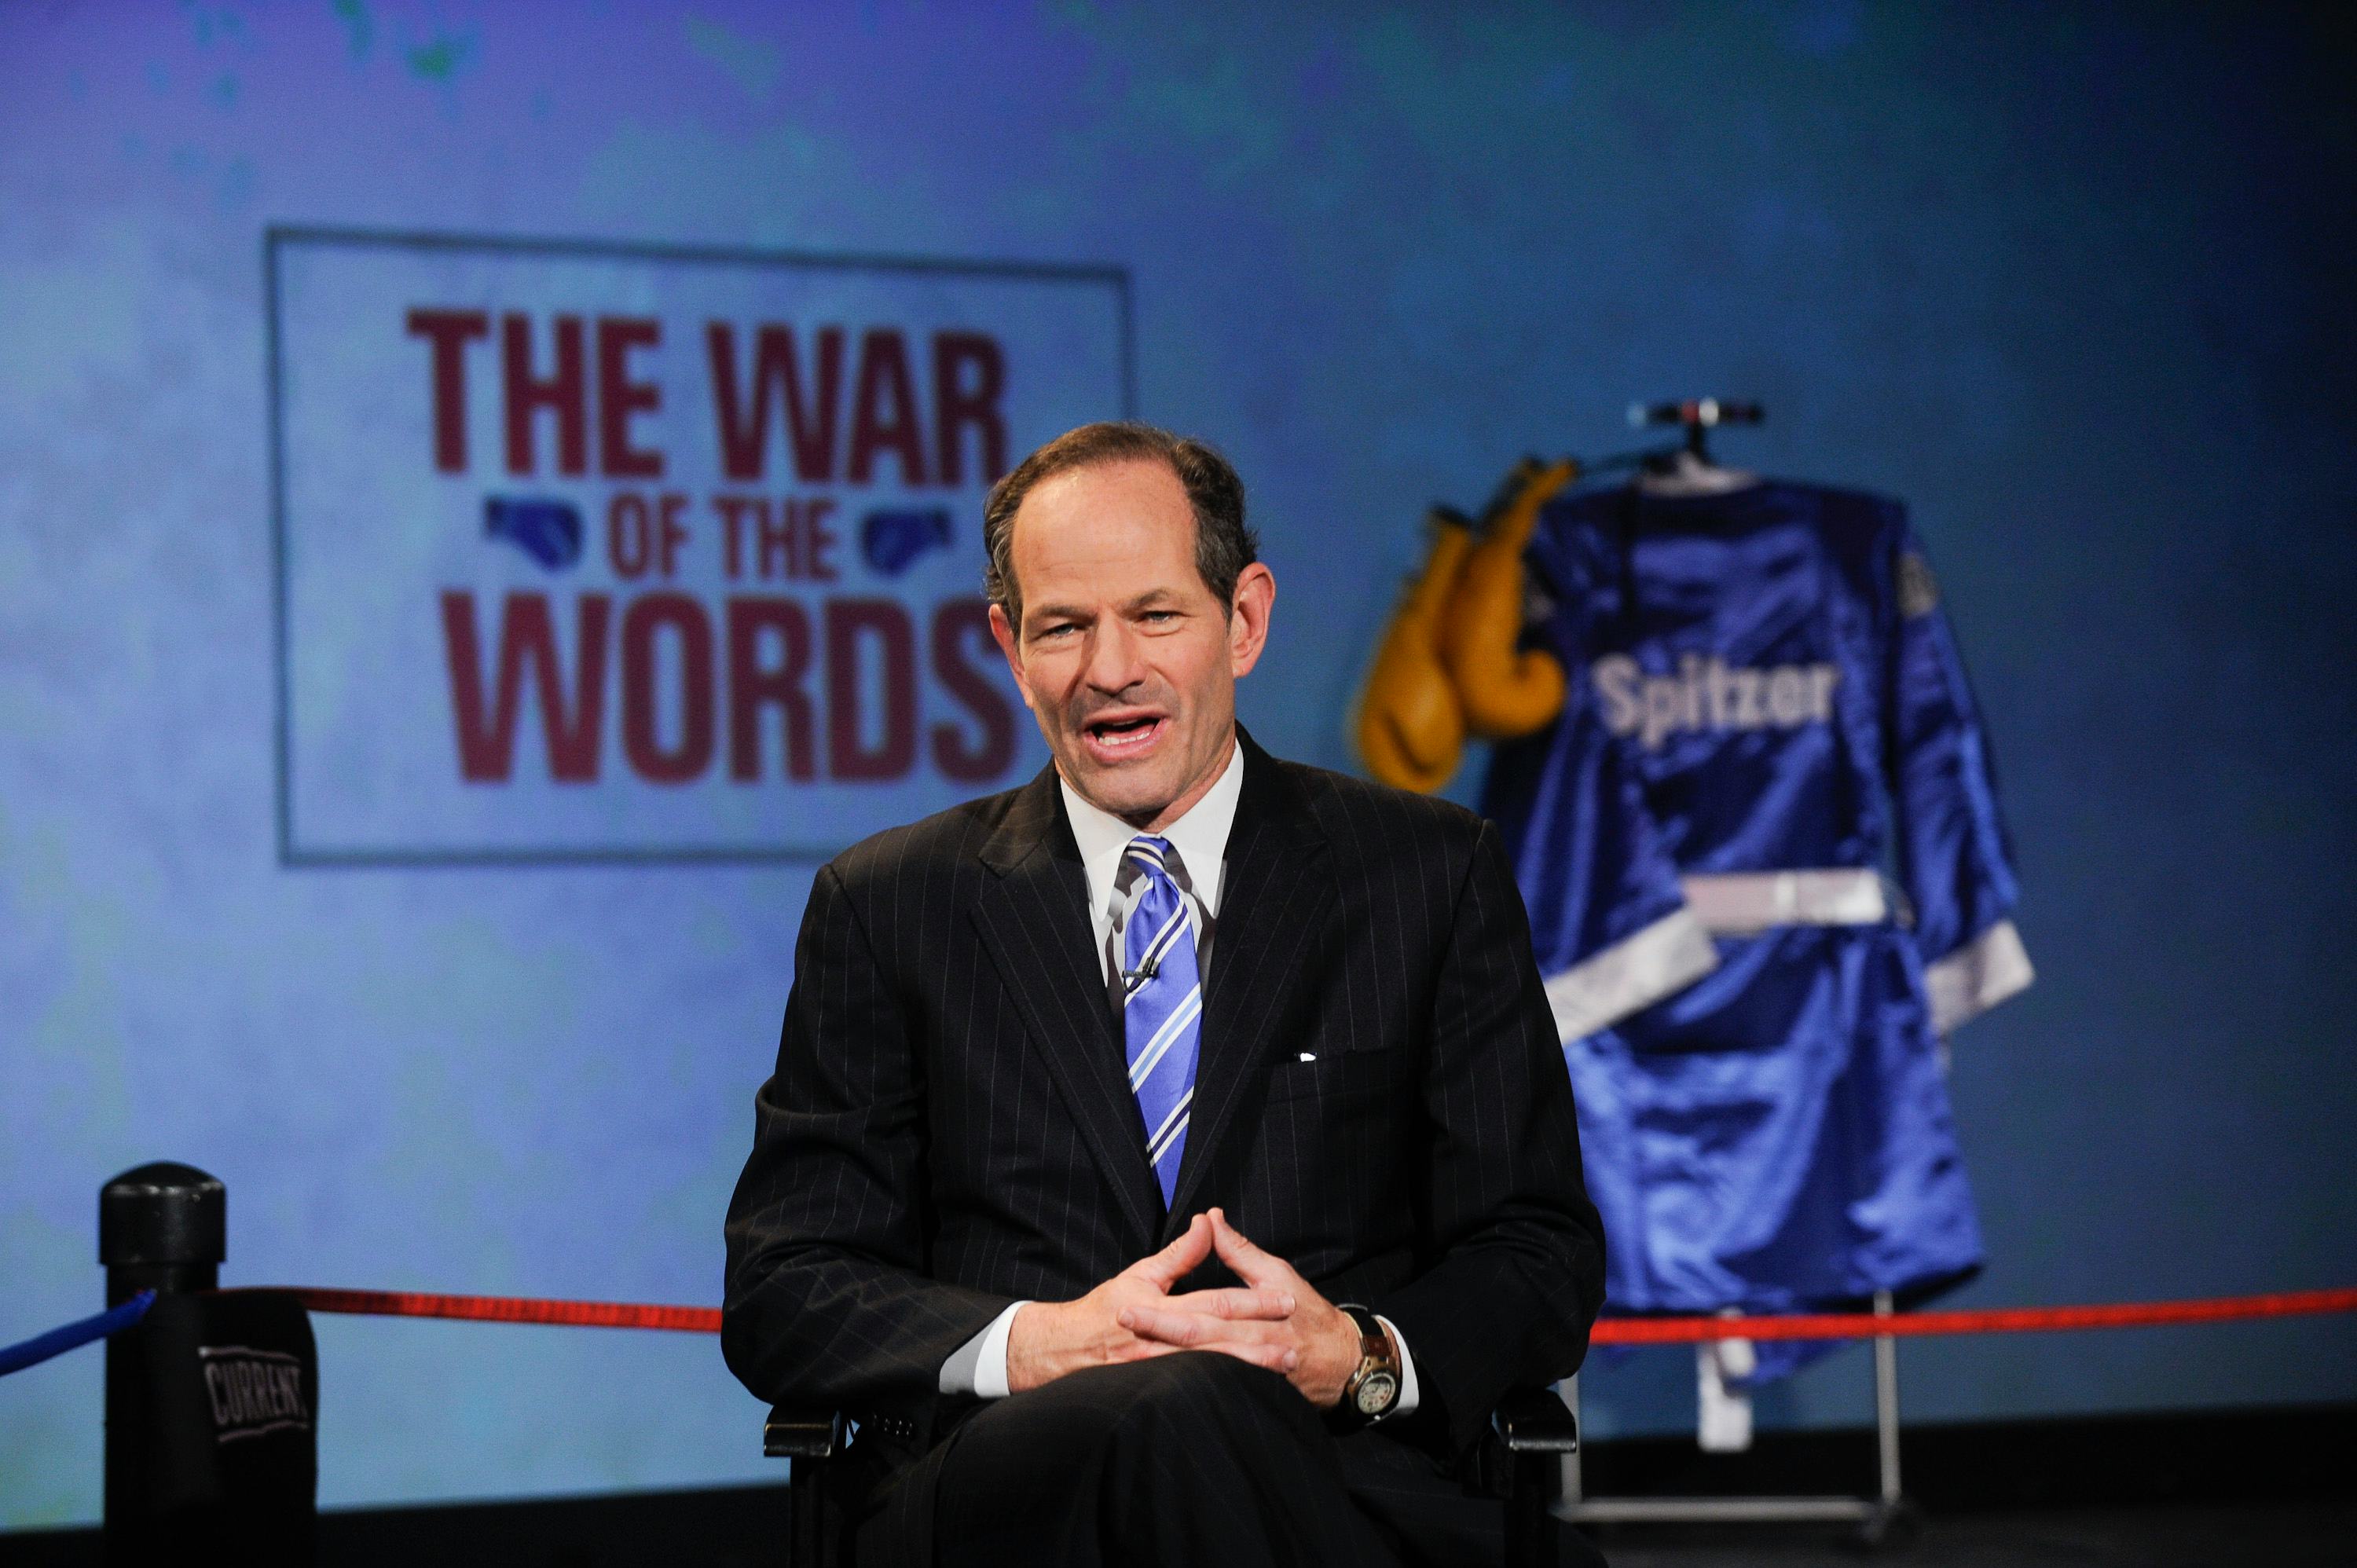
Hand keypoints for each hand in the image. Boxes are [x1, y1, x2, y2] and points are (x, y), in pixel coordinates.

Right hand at [1004, 1212, 1296, 1392]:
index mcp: (1158, 1307)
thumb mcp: (1140, 1274)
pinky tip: (1251, 1389)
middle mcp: (1160, 1341)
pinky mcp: (1157, 1390)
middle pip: (1218, 1339)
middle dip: (1260, 1340)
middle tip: (1297, 1340)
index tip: (1284, 1298)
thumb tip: (1208, 1222)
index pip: (1213, 1302)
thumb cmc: (1104, 1309)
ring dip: (1249, 1368)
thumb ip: (1179, 1253)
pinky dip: (1225, 1387)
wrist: (1064, 1350)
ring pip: (1211, 1369)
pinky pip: (1196, 1389)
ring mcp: (1158, 1371)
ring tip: (1284, 1367)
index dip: (1251, 1301)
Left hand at [1116, 1208, 1367, 1407]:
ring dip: (1167, 1368)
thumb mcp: (1277, 1274)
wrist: (1343, 1362)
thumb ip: (1239, 1251)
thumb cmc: (1307, 1311)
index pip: (1205, 1308)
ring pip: (1204, 1371)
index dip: (1163, 1311)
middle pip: (1198, 1343)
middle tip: (1119, 1326)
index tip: (1125, 1305)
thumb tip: (1209, 1218)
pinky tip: (1162, 1394)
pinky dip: (1192, 1392)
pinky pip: (1219, 1393)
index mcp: (1259, 1310)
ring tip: (1129, 1364)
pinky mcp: (1254, 1394)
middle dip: (1156, 1337)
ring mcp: (1253, 1374)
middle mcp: (1253, 1344)